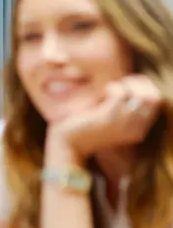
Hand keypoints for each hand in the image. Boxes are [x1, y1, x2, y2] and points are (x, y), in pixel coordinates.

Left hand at [46, 74, 161, 161]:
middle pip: (155, 98)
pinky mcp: (110, 117)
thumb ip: (123, 108)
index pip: (157, 103)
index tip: (130, 83)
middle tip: (123, 83)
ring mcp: (124, 124)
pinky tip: (105, 90)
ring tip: (113, 87)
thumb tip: (129, 84)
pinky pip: (122, 94)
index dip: (147, 87)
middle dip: (141, 83)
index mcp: (139, 130)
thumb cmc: (87, 128)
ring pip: (142, 96)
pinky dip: (114, 87)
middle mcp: (136, 128)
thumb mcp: (112, 120)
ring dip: (128, 84)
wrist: (70, 145)